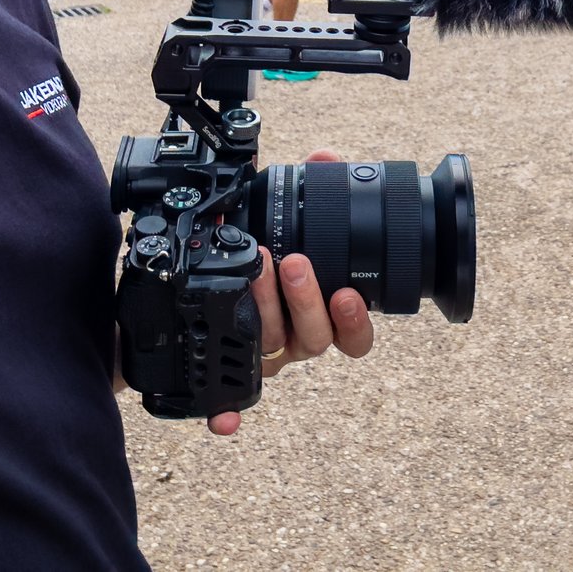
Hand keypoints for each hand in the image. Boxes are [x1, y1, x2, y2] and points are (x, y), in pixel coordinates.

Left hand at [208, 148, 373, 435]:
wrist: (215, 295)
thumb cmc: (267, 257)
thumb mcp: (291, 223)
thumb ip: (312, 192)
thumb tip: (325, 158)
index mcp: (323, 314)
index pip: (354, 334)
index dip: (356, 320)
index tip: (348, 292)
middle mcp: (299, 340)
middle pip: (316, 338)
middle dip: (306, 299)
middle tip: (293, 262)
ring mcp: (265, 355)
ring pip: (275, 346)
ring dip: (267, 309)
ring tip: (256, 268)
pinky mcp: (231, 368)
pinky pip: (231, 395)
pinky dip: (228, 408)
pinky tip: (223, 416)